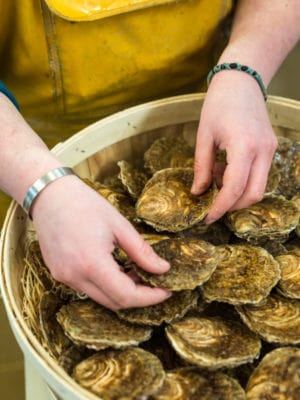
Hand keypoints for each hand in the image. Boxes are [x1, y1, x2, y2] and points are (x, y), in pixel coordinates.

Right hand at [31, 176, 170, 309]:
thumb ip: (142, 251)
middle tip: (155, 282)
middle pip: (114, 302)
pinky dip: (105, 285)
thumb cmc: (85, 204)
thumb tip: (162, 269)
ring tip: (136, 271)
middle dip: (138, 297)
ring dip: (121, 291)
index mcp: (92, 263)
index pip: (126, 296)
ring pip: (100, 298)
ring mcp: (64, 277)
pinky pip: (88, 288)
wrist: (49, 195)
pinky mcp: (59, 274)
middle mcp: (75, 277)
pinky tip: (116, 268)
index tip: (166, 291)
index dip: (150, 297)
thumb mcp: (119, 225)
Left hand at [191, 71, 277, 223]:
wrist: (241, 81)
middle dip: (232, 205)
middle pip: (253, 194)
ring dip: (236, 192)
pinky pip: (259, 175)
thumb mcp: (203, 136)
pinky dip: (242, 180)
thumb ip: (201, 167)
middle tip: (211, 203)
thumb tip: (198, 192)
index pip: (235, 187)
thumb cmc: (218, 104)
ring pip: (258, 187)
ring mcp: (270, 149)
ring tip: (215, 176)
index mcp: (243, 145)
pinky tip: (225, 168)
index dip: (220, 206)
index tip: (208, 217)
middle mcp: (262, 150)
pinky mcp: (271, 148)